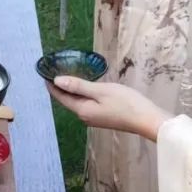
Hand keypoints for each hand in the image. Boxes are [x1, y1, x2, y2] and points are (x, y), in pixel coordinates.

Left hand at [47, 76, 172, 140]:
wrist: (147, 120)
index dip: (51, 85)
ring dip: (71, 91)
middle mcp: (85, 116)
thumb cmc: (126, 103)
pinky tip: (84, 88)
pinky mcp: (103, 117)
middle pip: (67, 101)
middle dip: (60, 88)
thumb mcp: (101, 91)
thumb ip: (79, 86)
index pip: (61, 97)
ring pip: (77, 103)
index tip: (44, 73)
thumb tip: (57, 81)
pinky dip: (81, 95)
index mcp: (82, 110)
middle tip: (54, 72)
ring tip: (67, 77)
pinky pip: (86, 104)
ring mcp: (94, 118)